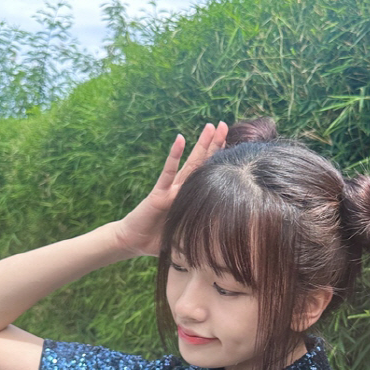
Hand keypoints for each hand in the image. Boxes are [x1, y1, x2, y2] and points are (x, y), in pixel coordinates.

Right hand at [115, 121, 228, 255]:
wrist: (134, 242)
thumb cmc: (160, 240)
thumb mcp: (188, 236)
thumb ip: (203, 234)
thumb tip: (227, 245)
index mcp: (191, 198)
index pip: (209, 175)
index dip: (220, 160)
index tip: (235, 144)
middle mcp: (182, 190)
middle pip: (202, 163)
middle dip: (214, 144)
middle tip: (225, 125)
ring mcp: (170, 189)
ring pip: (190, 164)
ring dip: (201, 144)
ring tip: (211, 127)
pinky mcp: (158, 193)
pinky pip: (168, 172)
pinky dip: (174, 155)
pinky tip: (180, 139)